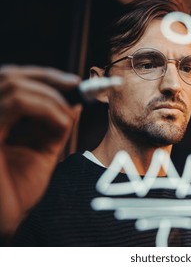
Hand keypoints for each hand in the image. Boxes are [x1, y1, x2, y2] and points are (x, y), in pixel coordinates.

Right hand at [0, 65, 80, 236]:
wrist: (8, 220)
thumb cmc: (19, 188)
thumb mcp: (43, 148)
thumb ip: (54, 123)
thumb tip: (73, 101)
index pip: (10, 79)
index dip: (42, 75)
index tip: (74, 81)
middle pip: (9, 76)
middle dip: (49, 78)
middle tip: (77, 86)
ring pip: (13, 86)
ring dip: (50, 97)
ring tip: (67, 119)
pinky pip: (15, 104)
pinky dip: (45, 108)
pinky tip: (62, 125)